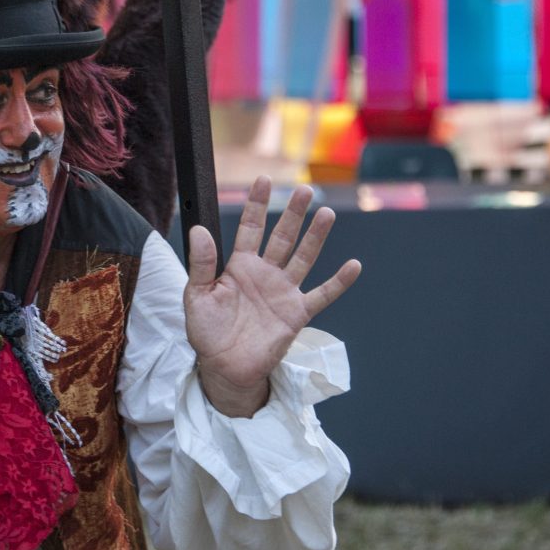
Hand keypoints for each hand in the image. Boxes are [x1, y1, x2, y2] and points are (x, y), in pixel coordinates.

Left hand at [184, 177, 360, 417]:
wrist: (224, 368)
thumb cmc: (207, 332)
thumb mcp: (196, 296)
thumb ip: (201, 264)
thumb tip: (199, 231)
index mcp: (239, 266)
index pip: (250, 228)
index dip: (256, 205)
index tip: (262, 181)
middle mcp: (264, 274)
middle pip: (282, 237)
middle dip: (292, 213)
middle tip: (304, 190)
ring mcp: (283, 292)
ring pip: (303, 258)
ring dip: (315, 237)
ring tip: (326, 213)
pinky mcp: (296, 314)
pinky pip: (321, 295)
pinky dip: (338, 282)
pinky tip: (353, 265)